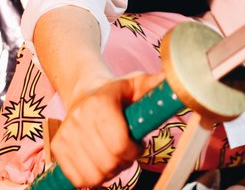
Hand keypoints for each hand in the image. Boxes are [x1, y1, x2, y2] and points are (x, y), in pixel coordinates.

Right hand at [50, 71, 162, 187]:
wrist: (84, 92)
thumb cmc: (115, 91)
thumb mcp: (135, 83)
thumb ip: (152, 85)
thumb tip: (171, 78)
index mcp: (101, 102)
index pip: (118, 144)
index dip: (133, 150)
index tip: (138, 144)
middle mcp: (80, 118)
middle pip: (108, 162)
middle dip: (123, 162)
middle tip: (127, 152)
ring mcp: (66, 135)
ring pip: (94, 175)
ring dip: (109, 172)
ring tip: (114, 156)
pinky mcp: (58, 149)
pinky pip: (79, 179)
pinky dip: (93, 177)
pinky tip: (100, 162)